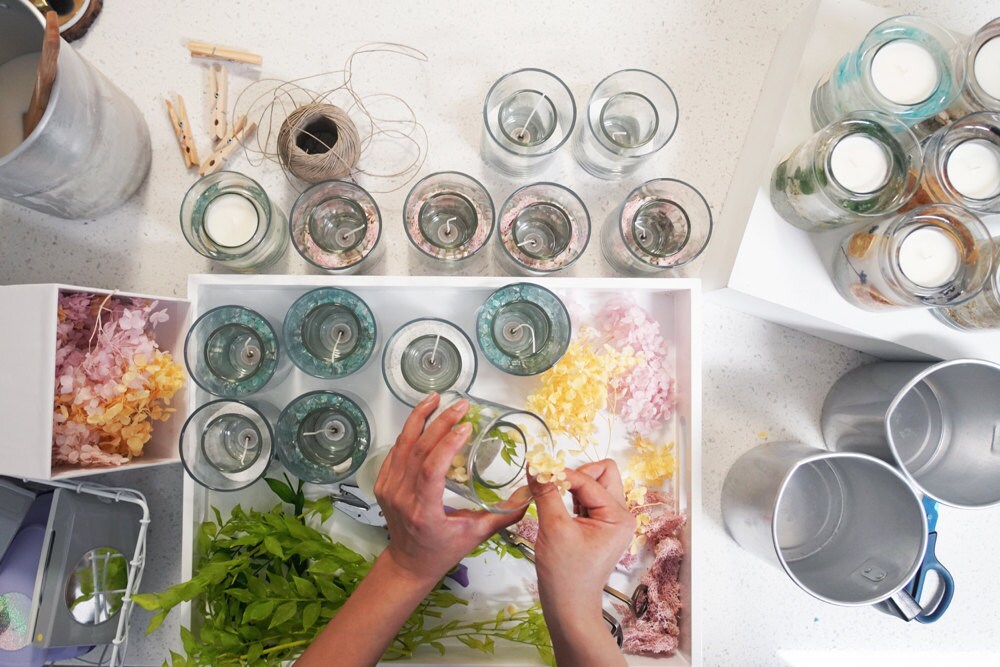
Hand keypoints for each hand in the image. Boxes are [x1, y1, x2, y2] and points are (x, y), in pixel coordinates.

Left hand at [374, 392, 524, 586]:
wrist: (408, 563)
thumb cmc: (442, 550)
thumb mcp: (476, 535)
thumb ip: (504, 515)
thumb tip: (530, 494)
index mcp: (424, 512)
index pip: (431, 470)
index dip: (447, 444)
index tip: (466, 426)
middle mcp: (402, 498)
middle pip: (417, 451)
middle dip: (440, 422)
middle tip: (460, 406)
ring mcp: (389, 489)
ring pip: (403, 445)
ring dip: (420, 418)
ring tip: (437, 398)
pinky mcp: (383, 484)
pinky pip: (395, 451)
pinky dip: (409, 431)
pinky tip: (423, 417)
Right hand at [530, 459, 633, 665]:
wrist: (568, 607)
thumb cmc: (565, 573)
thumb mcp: (554, 529)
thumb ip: (546, 493)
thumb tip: (536, 465)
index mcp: (618, 515)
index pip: (589, 479)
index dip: (562, 474)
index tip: (537, 471)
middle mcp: (620, 514)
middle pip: (601, 474)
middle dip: (575, 474)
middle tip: (551, 485)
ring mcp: (609, 521)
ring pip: (593, 485)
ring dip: (570, 486)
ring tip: (549, 497)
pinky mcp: (597, 527)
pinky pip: (586, 499)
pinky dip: (569, 497)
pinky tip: (554, 505)